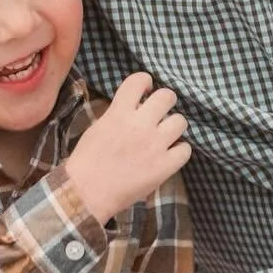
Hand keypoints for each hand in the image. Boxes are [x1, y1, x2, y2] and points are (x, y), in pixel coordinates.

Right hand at [66, 72, 190, 222]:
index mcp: (119, 112)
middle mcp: (141, 124)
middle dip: (165, 102)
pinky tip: (169, 155)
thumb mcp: (98, 127)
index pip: (139, 80)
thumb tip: (134, 108)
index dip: (145, 82)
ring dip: (173, 127)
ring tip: (165, 136)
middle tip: (159, 113)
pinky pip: (186, 149)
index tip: (145, 91)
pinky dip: (179, 151)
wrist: (87, 192)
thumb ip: (118, 114)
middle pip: (167, 96)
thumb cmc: (86, 160)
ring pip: (181, 121)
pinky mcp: (165, 165)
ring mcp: (156, 145)